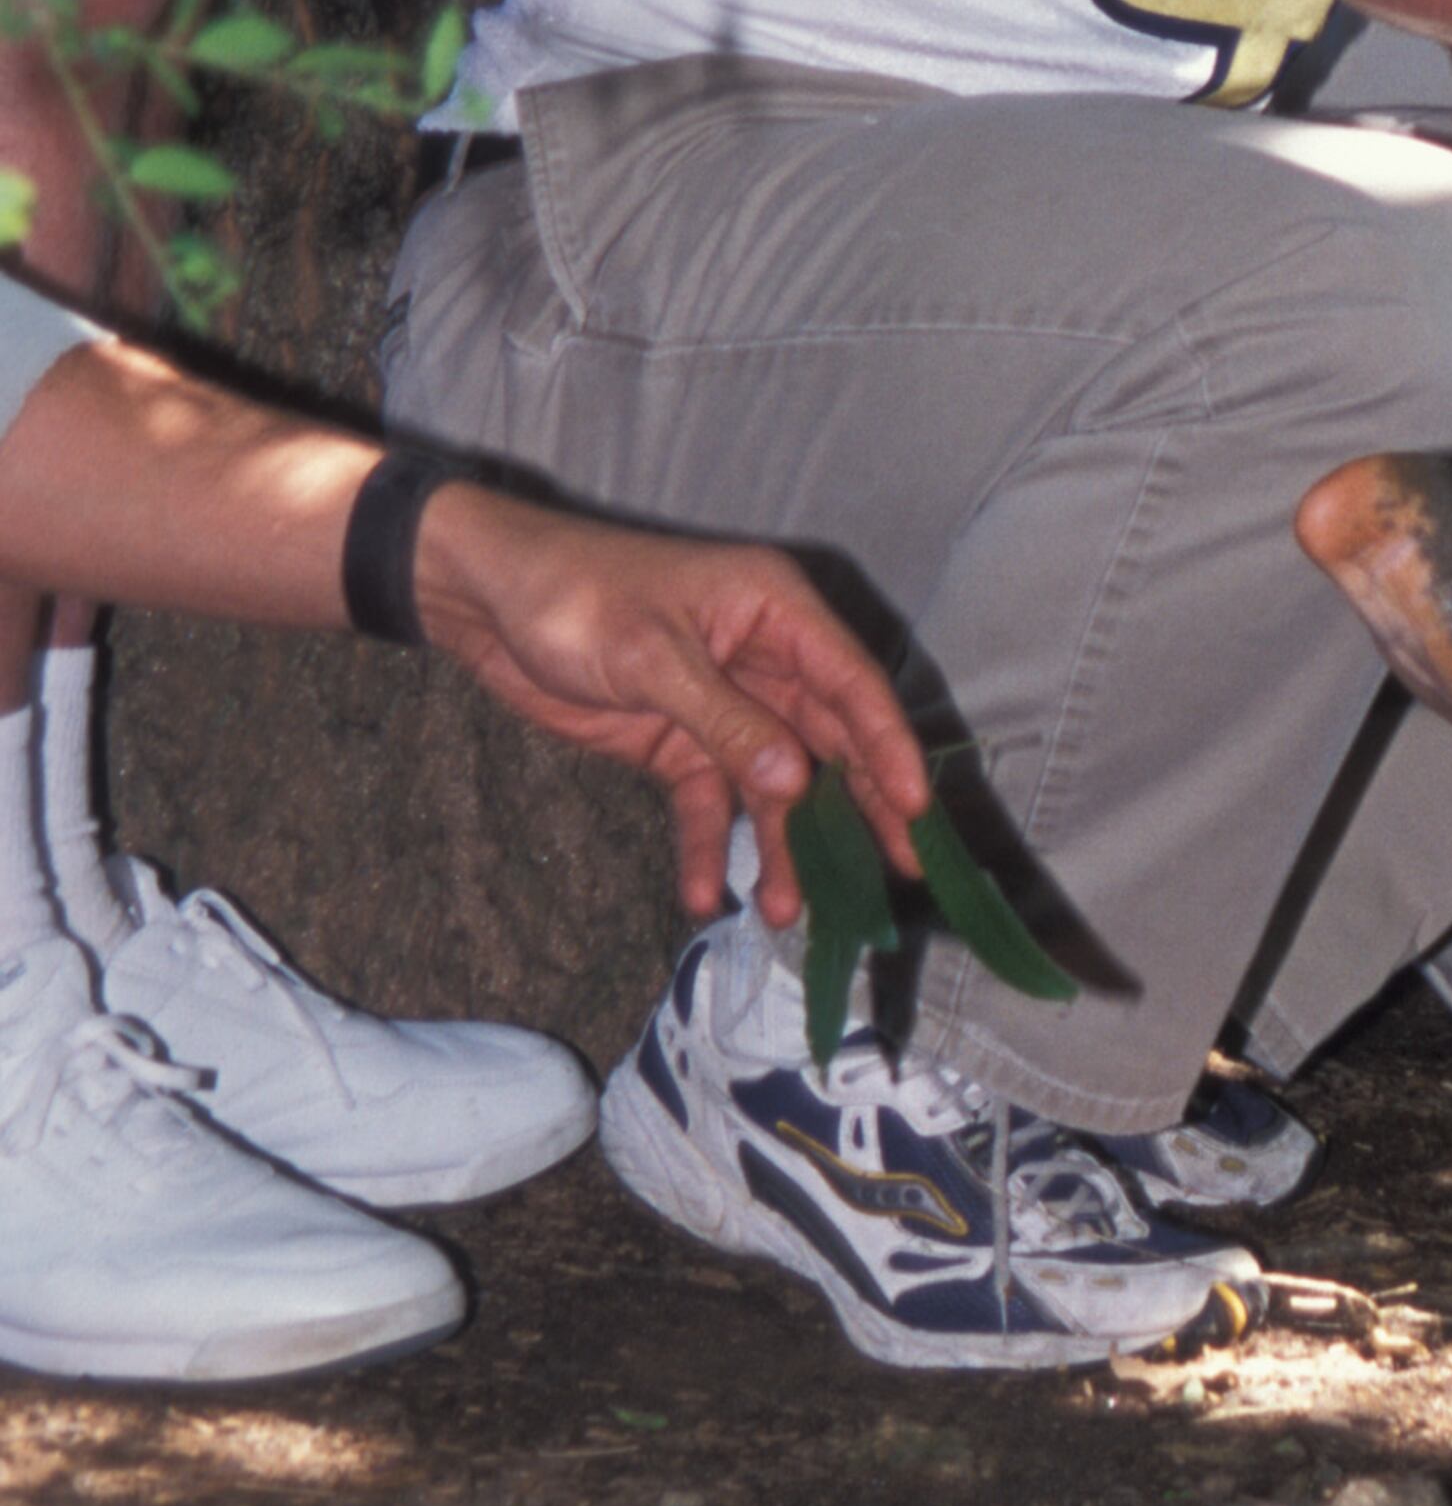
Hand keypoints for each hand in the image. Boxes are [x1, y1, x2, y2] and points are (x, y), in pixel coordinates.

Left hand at [409, 486, 929, 925]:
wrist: (480, 598)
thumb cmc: (572, 596)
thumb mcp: (652, 656)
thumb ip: (727, 721)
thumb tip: (796, 782)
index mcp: (776, 612)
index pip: (852, 684)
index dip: (888, 747)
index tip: (915, 810)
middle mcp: (765, 659)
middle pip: (827, 742)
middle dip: (854, 810)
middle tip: (891, 875)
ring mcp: (723, 705)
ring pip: (772, 784)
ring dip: (778, 843)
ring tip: (783, 909)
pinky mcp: (677, 742)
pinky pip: (706, 801)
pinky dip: (706, 844)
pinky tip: (702, 892)